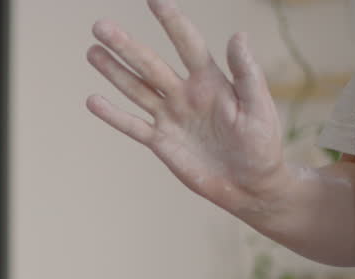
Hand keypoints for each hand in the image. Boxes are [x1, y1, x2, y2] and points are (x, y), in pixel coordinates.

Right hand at [86, 0, 285, 214]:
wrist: (251, 184)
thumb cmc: (262, 144)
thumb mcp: (259, 106)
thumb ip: (246, 73)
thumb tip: (237, 35)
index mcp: (210, 80)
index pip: (187, 43)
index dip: (171, 22)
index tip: (154, 0)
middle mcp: (185, 93)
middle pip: (150, 64)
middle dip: (126, 45)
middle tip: (100, 26)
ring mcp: (170, 116)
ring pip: (135, 89)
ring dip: (113, 71)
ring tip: (92, 51)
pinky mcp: (161, 142)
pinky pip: (132, 125)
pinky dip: (113, 115)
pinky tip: (93, 100)